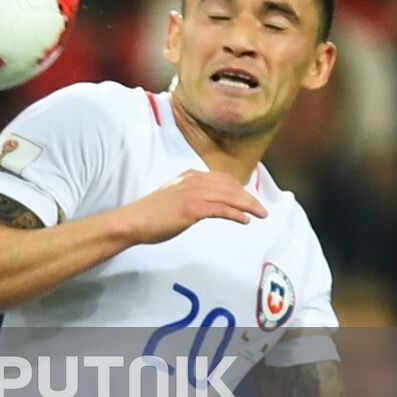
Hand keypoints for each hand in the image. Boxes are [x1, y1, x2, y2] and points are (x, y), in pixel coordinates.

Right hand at [123, 169, 267, 244]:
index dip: (240, 189)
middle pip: (230, 186)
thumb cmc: (151, 213)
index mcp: (189, 175)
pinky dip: (236, 214)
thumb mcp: (174, 196)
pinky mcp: (193, 208)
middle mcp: (193, 180)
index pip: (223, 179)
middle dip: (249, 197)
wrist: (134, 221)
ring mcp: (193, 193)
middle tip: (262, 210)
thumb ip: (191, 195)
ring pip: (230, 196)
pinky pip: (222, 209)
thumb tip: (209, 204)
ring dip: (249, 206)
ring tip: (260, 215)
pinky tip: (245, 220)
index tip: (250, 199)